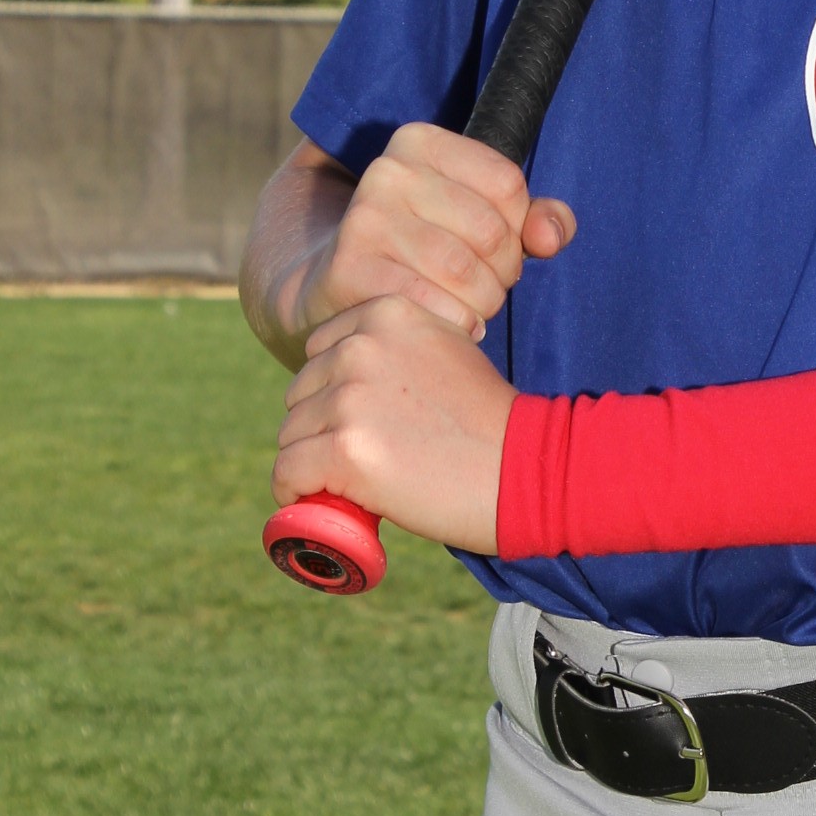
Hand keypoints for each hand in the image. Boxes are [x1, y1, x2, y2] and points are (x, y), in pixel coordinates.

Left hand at [274, 295, 512, 550]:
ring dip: (312, 462)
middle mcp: (362, 347)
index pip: (321, 350)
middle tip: (367, 458)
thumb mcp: (447, 352)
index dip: (333, 391)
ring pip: (292, 435)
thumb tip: (347, 381)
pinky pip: (287, 472)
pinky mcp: (343, 449)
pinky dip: (294, 492)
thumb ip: (398, 350)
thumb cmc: (491, 423)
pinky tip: (315, 501)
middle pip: (302, 393)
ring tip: (356, 482)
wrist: (529, 469)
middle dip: (322, 427)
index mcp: (387, 314)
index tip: (359, 421)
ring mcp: (350, 398)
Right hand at [292, 124, 573, 347]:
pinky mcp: (350, 268)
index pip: (508, 183)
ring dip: (482, 304)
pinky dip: (457, 324)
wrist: (328, 282)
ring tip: (467, 306)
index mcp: (419, 141)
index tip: (494, 246)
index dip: (519, 227)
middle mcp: (388, 171)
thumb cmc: (420, 248)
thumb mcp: (478, 216)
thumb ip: (533, 218)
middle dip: (503, 273)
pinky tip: (447, 324)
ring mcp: (364, 219)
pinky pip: (436, 306)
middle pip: (492, 232)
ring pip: (467, 274)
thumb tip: (550, 237)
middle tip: (483, 286)